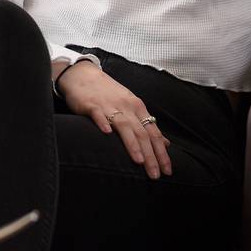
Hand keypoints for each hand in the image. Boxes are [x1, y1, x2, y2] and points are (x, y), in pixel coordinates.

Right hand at [57, 62, 172, 179]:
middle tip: (155, 175)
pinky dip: (103, 123)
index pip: (154, 133)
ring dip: (132, 144)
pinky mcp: (91, 104)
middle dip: (151, 156)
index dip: (162, 153)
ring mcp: (109, 105)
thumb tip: (165, 143)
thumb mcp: (131, 105)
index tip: (167, 171)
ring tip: (139, 161)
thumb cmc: (107, 93)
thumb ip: (147, 124)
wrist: (83, 75)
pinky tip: (106, 134)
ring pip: (124, 126)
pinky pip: (98, 114)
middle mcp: (126, 107)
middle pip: (142, 133)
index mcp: (137, 107)